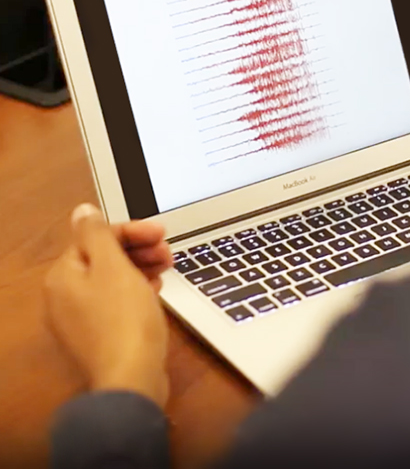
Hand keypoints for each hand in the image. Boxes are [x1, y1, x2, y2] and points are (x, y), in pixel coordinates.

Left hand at [44, 204, 168, 407]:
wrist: (132, 377)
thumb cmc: (125, 320)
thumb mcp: (114, 267)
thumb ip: (98, 235)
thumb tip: (82, 211)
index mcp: (63, 277)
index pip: (96, 239)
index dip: (131, 232)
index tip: (161, 233)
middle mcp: (64, 298)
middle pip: (103, 259)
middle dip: (137, 250)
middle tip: (167, 252)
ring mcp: (80, 320)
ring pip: (111, 281)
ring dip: (140, 268)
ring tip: (166, 269)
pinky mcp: (100, 336)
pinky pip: (116, 303)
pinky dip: (136, 291)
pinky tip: (155, 291)